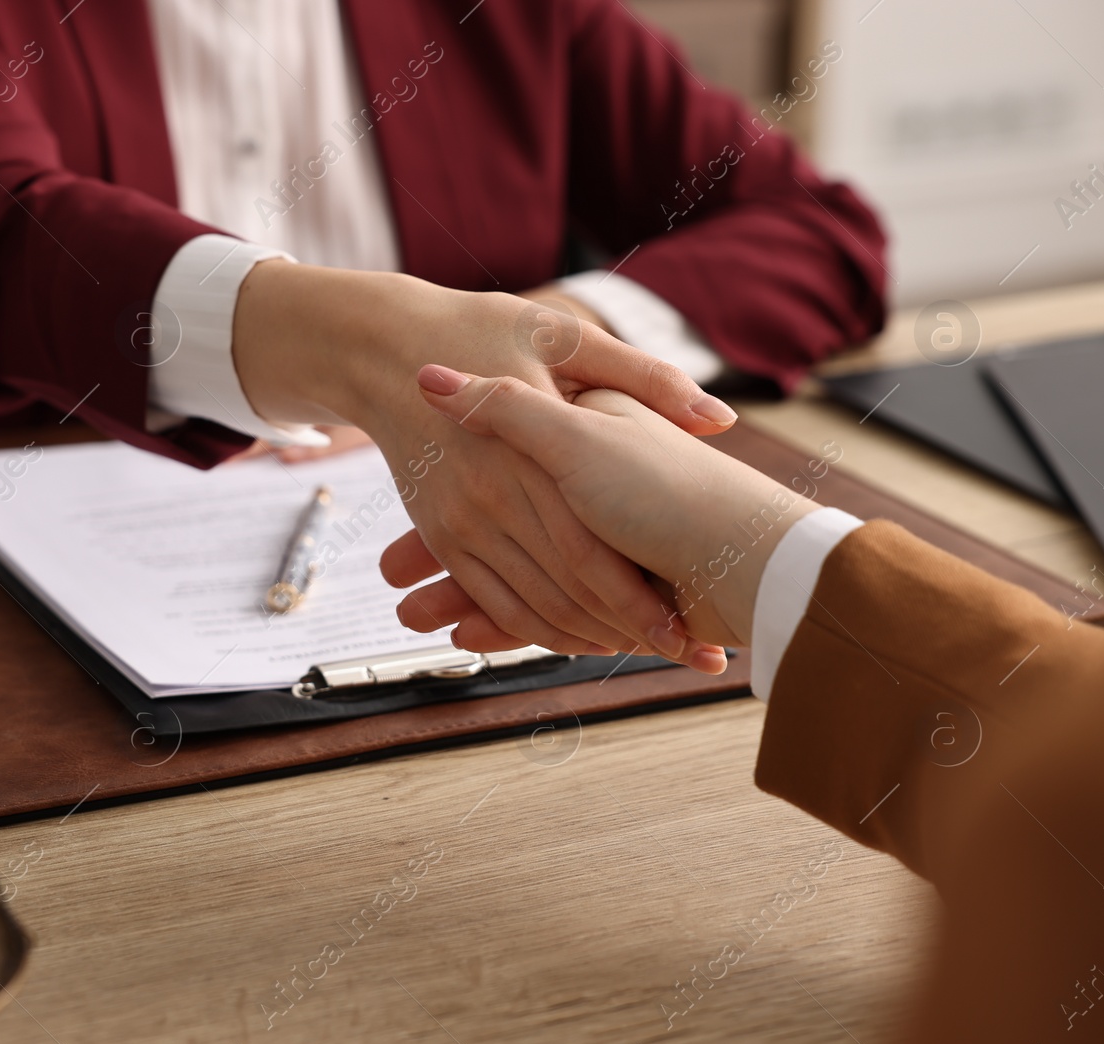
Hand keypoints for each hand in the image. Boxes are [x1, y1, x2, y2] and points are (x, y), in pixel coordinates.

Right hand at [230, 261, 739, 659]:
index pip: (591, 552)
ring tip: (640, 652)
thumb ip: (642, 377)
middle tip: (681, 654)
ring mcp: (462, 521)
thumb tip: (721, 416)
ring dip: (585, 639)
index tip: (690, 632)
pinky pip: (491, 598)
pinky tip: (578, 640)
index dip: (640, 601)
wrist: (383, 347)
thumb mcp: (563, 336)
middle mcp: (491, 497)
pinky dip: (533, 630)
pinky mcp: (445, 533)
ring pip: (528, 606)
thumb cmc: (482, 330)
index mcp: (530, 454)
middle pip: (566, 589)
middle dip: (627, 631)